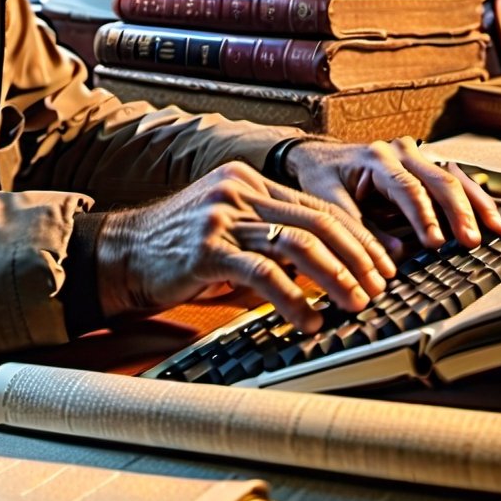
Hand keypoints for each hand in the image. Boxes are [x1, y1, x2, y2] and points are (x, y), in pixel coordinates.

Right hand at [95, 162, 394, 332]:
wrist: (120, 255)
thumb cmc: (175, 250)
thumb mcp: (227, 229)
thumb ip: (268, 236)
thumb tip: (325, 264)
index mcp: (247, 181)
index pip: (318, 206)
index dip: (357, 237)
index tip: (381, 264)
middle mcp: (237, 190)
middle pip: (317, 221)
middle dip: (357, 257)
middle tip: (378, 287)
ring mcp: (221, 217)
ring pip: (298, 243)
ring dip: (335, 278)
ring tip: (353, 303)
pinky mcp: (207, 249)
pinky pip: (263, 274)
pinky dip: (293, 300)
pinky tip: (307, 320)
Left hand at [287, 137, 500, 255]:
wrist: (317, 155)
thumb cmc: (321, 178)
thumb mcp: (328, 203)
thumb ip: (360, 228)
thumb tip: (396, 256)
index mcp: (375, 158)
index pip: (407, 188)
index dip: (424, 217)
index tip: (436, 243)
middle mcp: (400, 151)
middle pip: (439, 179)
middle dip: (459, 212)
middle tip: (472, 241)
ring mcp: (416, 155)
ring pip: (454, 177)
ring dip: (477, 204)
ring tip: (497, 230)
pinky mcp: (424, 164)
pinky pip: (455, 179)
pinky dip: (474, 198)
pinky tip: (492, 216)